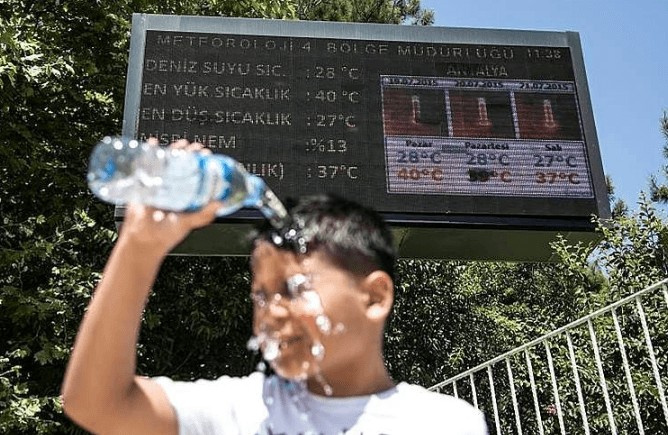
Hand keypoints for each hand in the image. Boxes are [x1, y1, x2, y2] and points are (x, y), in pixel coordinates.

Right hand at [117, 140, 221, 255]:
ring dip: (173, 150)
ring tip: (181, 144)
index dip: (201, 163)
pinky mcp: (143, 184)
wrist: (145, 240)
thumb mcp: (189, 222)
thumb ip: (203, 215)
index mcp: (185, 194)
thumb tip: (219, 204)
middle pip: (182, 165)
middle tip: (196, 147)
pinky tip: (153, 143)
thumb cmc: (168, 233)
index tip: (207, 155)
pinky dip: (148, 153)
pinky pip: (146, 166)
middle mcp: (173, 187)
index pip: (195, 174)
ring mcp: (158, 184)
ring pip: (166, 162)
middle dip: (189, 154)